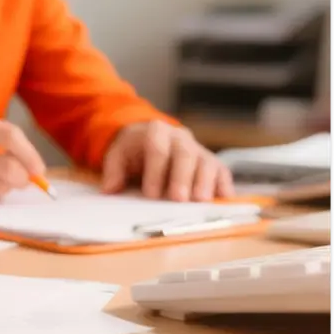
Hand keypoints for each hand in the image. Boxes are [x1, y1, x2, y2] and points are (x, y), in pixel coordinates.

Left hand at [101, 120, 233, 201]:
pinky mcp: (211, 161)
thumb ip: (113, 171)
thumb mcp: (117, 155)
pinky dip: (223, 184)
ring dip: (205, 181)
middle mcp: (180, 137)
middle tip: (178, 199)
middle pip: (185, 154)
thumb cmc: (133, 151)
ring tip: (200, 201)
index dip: (155, 171)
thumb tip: (110, 189)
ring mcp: (198, 148)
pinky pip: (221, 170)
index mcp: (155, 132)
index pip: (157, 149)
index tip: (151, 194)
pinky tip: (224, 198)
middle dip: (182, 177)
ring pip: (206, 161)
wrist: (149, 138)